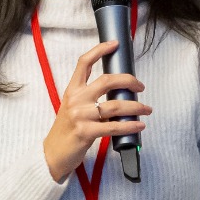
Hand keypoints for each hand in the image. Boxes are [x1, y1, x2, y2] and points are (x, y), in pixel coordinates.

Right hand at [43, 40, 150, 181]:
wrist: (52, 154)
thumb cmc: (66, 131)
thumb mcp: (72, 108)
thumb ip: (88, 97)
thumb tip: (116, 91)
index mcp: (71, 90)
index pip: (84, 63)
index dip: (100, 50)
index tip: (115, 44)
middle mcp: (76, 100)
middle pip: (107, 81)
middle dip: (129, 81)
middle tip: (140, 86)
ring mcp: (80, 116)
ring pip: (116, 105)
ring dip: (136, 106)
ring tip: (146, 109)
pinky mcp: (86, 132)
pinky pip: (114, 126)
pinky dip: (130, 125)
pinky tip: (139, 125)